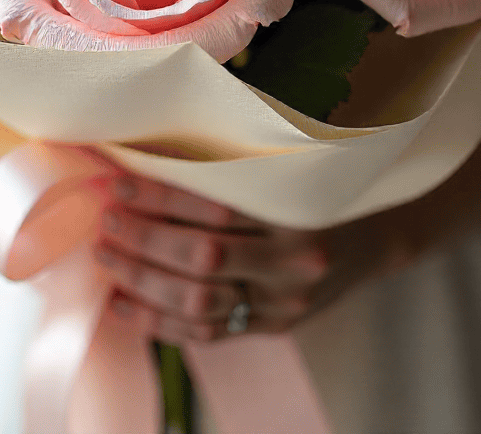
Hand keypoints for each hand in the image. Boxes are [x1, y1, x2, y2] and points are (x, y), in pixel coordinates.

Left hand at [95, 174, 417, 342]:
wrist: (374, 235)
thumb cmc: (317, 185)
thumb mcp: (285, 164)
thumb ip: (228, 160)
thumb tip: (150, 147)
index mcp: (297, 207)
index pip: (216, 206)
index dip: (161, 196)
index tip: (118, 183)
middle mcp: (294, 260)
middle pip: (204, 258)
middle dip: (144, 240)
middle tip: (106, 222)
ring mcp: (285, 302)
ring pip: (201, 303)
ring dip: (143, 282)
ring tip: (107, 258)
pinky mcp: (274, 326)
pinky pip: (209, 332)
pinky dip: (160, 322)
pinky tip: (123, 305)